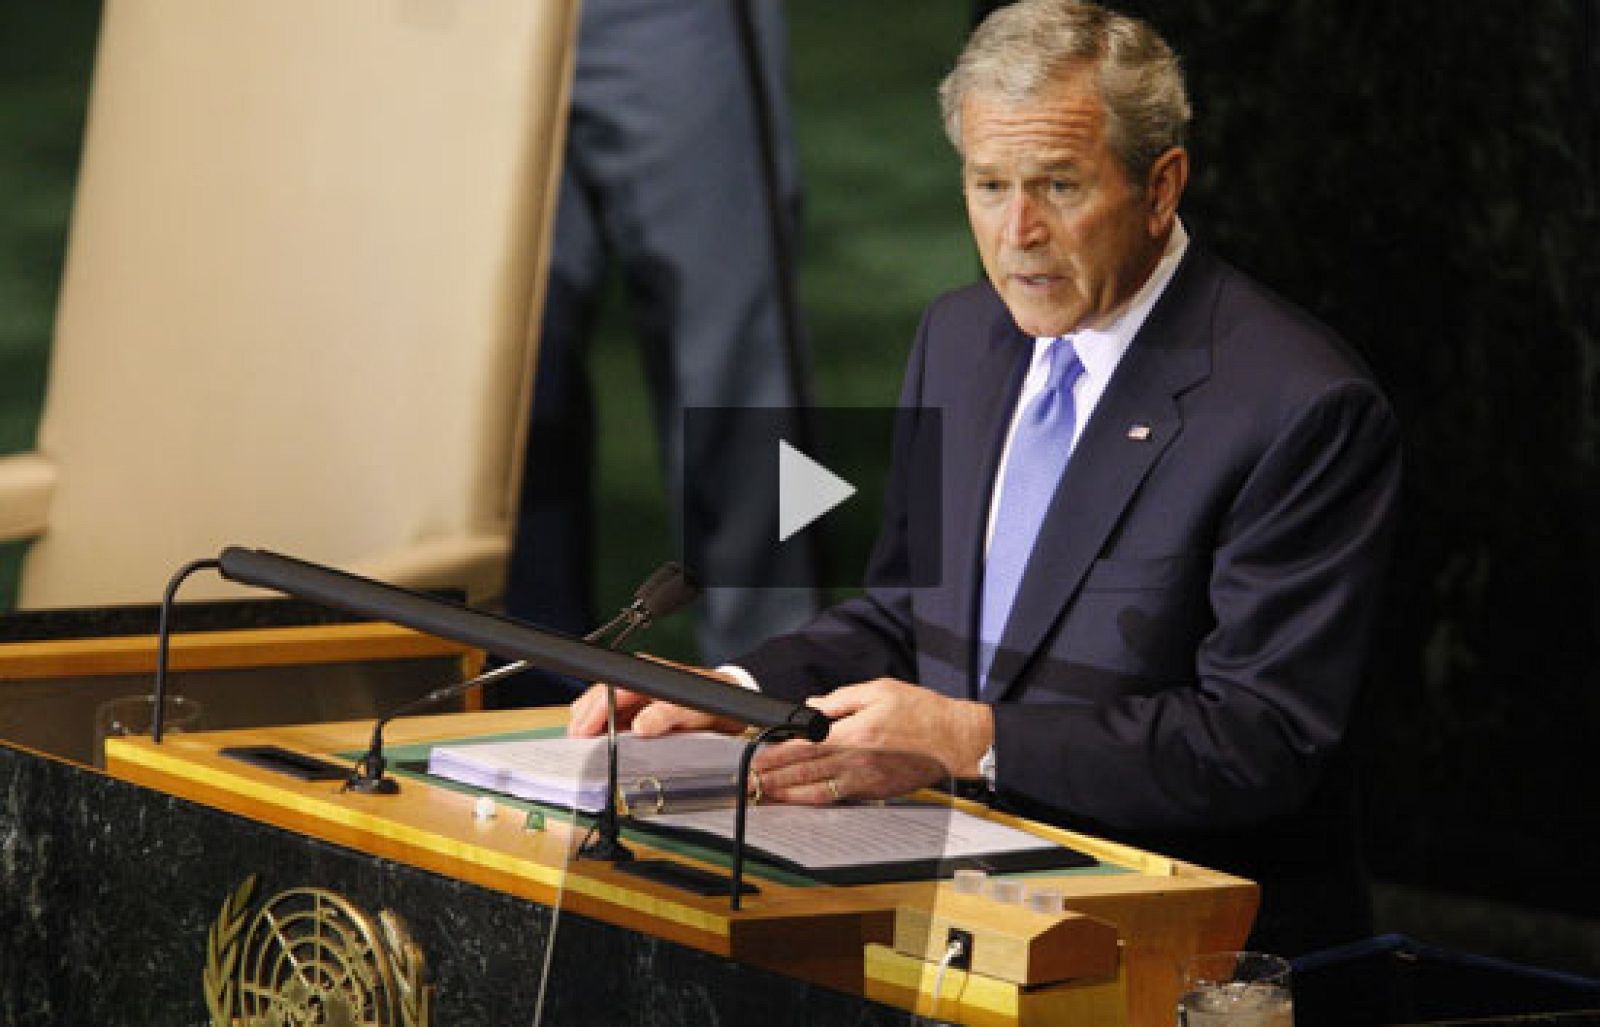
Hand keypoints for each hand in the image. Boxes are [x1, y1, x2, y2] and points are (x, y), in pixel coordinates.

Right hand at [565, 657, 745, 737]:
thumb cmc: (712, 703)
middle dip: (585, 718)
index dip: (592, 713)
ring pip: (605, 704)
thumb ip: (666, 716)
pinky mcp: (643, 704)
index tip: (582, 732)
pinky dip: (605, 726)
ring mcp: (640, 691)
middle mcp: (639, 679)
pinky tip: (602, 740)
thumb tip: (640, 725)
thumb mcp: (692, 711)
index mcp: (647, 676)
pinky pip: (616, 713)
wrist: (732, 703)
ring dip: (592, 722)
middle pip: (600, 696)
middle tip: (576, 742)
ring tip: (583, 743)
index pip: (608, 691)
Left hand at [749, 678, 993, 802]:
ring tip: (766, 795)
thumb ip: (841, 700)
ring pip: (817, 791)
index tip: (757, 760)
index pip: (804, 747)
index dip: (777, 756)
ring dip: (788, 795)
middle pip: (805, 773)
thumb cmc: (921, 712)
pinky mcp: (875, 791)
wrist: (954, 739)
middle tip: (750, 783)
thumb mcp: (879, 690)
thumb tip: (810, 708)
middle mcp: (856, 762)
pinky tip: (801, 801)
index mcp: (854, 734)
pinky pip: (838, 798)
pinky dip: (815, 801)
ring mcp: (865, 781)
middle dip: (774, 779)